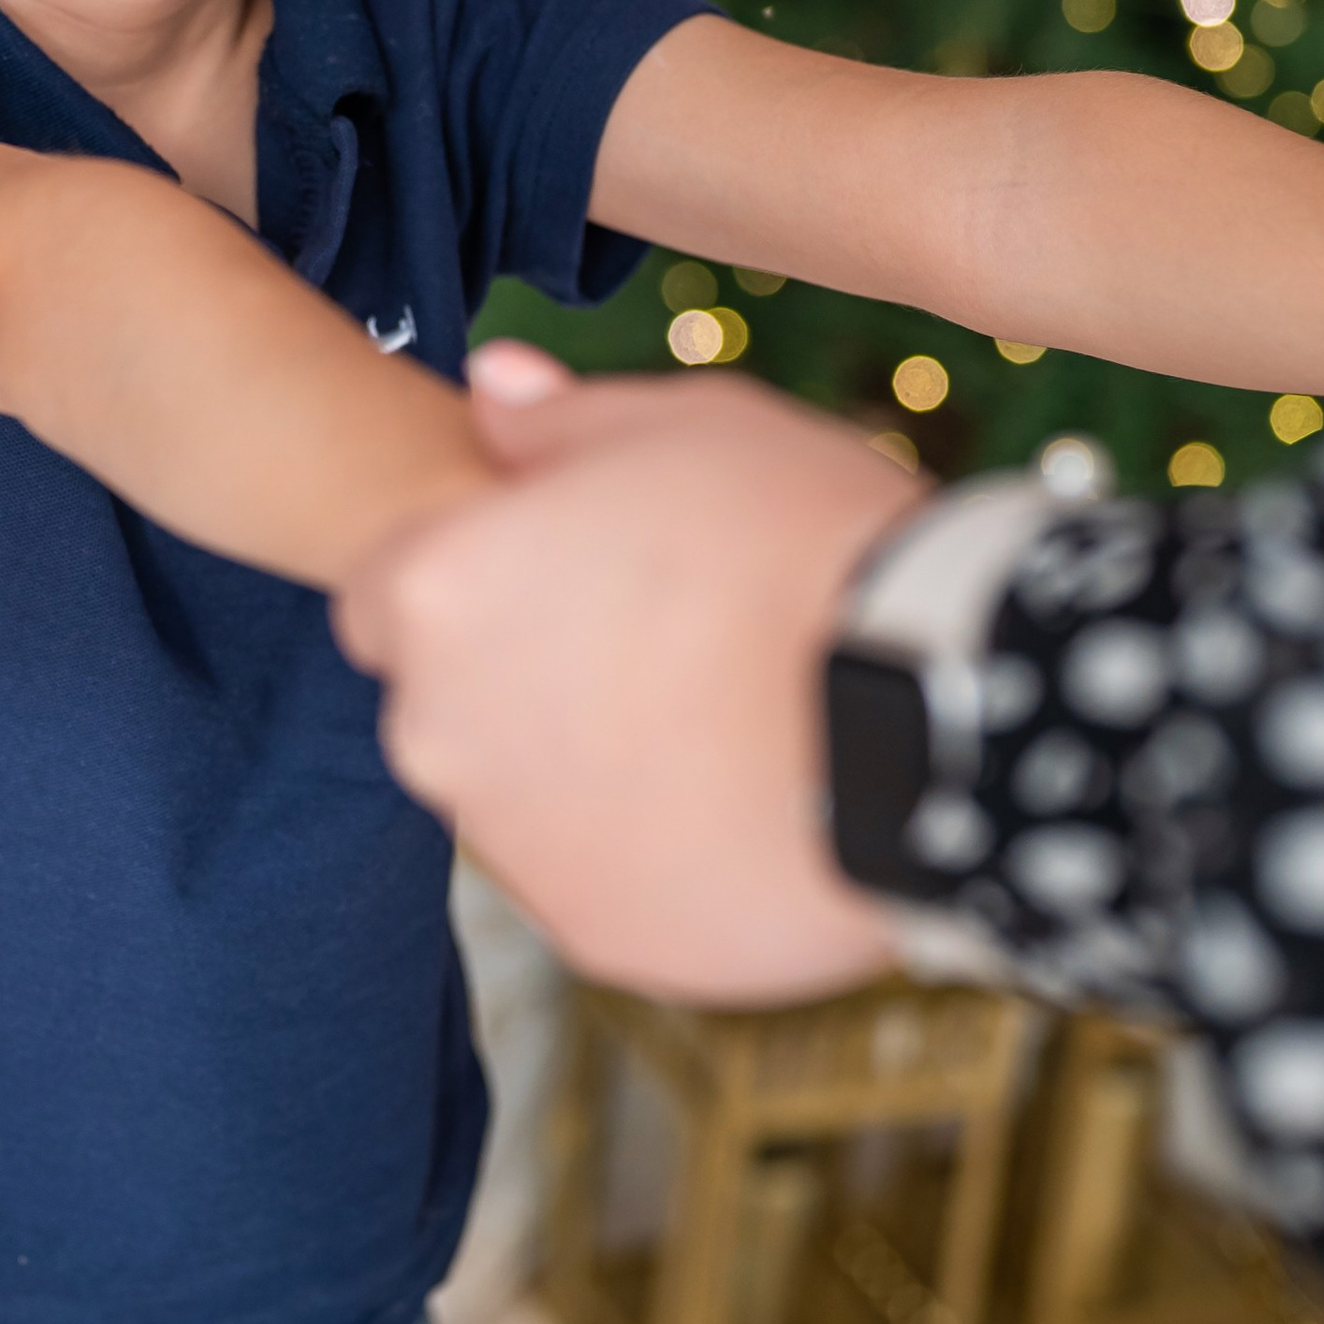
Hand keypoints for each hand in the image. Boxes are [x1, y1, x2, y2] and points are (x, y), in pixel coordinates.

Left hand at [334, 349, 921, 1002]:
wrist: (937, 713)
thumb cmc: (804, 539)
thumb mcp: (688, 425)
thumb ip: (560, 418)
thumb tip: (490, 388)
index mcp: (434, 593)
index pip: (386, 597)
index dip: (473, 579)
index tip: (566, 575)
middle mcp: (437, 731)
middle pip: (450, 705)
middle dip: (528, 680)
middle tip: (667, 645)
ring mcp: (513, 848)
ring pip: (527, 801)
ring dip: (592, 770)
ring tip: (726, 724)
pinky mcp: (596, 936)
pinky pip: (608, 882)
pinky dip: (658, 854)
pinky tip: (753, 803)